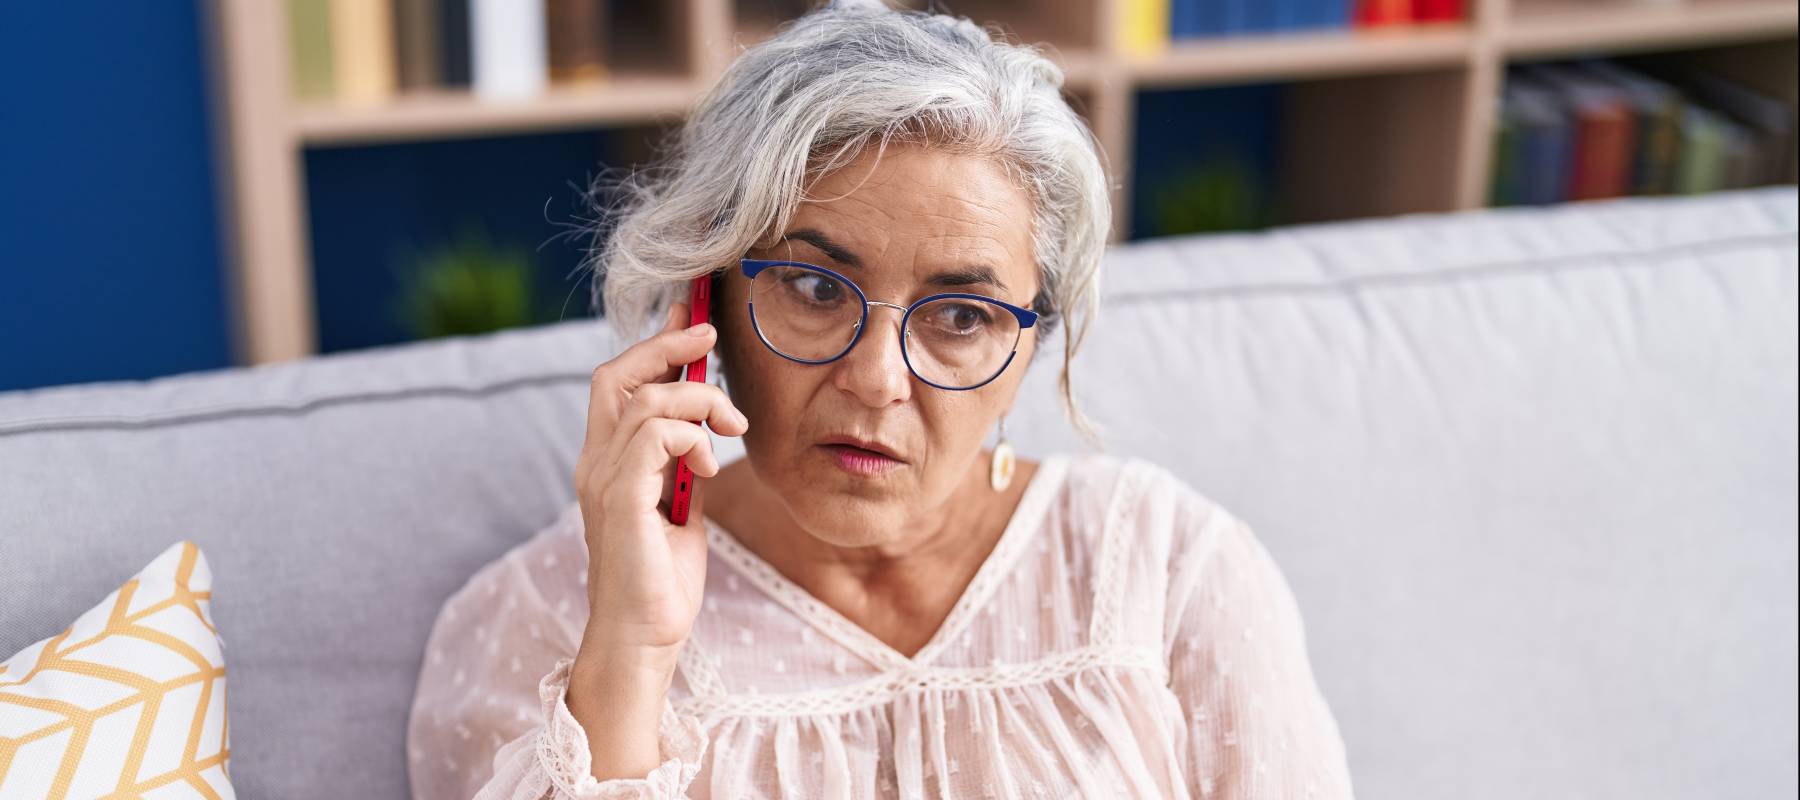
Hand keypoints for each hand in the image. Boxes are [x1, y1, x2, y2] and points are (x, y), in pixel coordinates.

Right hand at [572, 301, 747, 669]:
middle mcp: (595, 462)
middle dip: (667, 344)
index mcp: (607, 461)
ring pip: (646, 399)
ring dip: (700, 401)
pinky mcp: (620, 499)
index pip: (619, 382)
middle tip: (710, 338)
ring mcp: (602, 479)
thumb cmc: (663, 579)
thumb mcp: (682, 507)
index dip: (655, 344)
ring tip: (731, 431)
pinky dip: (691, 436)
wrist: (646, 636)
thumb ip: (684, 465)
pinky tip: (711, 464)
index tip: (694, 320)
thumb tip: (707, 428)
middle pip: (617, 373)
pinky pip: (654, 435)